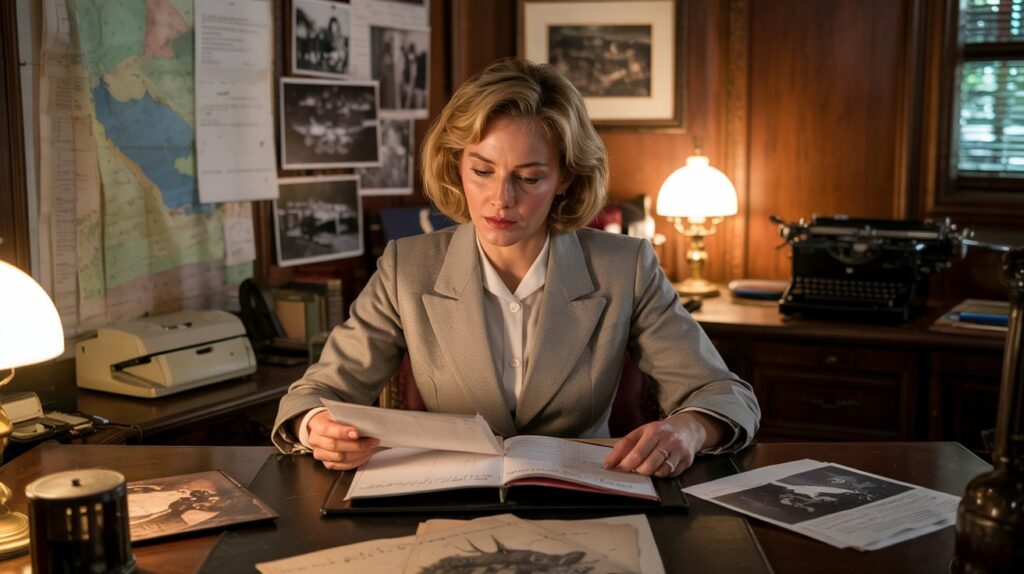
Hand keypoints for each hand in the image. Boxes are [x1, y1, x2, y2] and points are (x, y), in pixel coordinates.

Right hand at [300, 410, 379, 470]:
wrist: (321, 427)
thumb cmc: (332, 420)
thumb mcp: (337, 413)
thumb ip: (347, 418)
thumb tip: (365, 423)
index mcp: (318, 426)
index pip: (328, 429)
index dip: (342, 432)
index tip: (357, 433)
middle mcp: (316, 441)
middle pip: (335, 446)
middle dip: (356, 445)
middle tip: (371, 441)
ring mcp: (321, 454)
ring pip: (340, 458)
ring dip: (359, 454)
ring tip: (371, 447)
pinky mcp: (327, 463)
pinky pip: (343, 466)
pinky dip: (357, 461)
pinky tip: (365, 454)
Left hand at [602, 411, 723, 477]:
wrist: (687, 428)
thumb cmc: (659, 432)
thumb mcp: (640, 432)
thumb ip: (624, 446)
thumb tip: (608, 463)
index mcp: (654, 431)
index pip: (637, 453)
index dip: (626, 464)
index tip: (619, 468)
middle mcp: (669, 440)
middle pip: (649, 465)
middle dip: (638, 471)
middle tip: (634, 468)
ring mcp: (680, 451)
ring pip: (660, 472)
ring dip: (650, 473)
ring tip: (647, 466)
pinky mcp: (687, 461)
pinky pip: (670, 475)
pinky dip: (662, 474)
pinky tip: (659, 467)